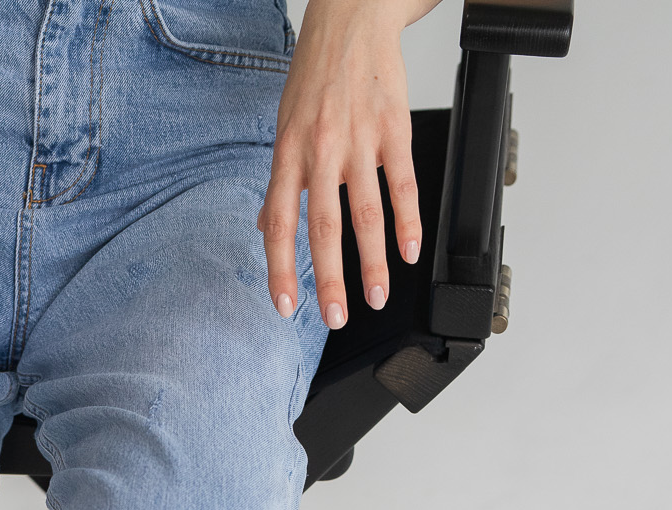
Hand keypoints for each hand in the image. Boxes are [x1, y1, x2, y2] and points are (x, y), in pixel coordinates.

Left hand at [258, 0, 439, 328]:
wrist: (351, 17)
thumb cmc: (316, 73)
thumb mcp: (283, 124)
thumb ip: (279, 181)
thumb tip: (263, 226)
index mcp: (288, 153)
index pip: (278, 223)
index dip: (279, 269)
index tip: (285, 306)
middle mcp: (320, 151)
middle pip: (323, 228)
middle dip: (328, 280)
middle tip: (336, 318)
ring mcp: (358, 140)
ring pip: (366, 213)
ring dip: (372, 262)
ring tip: (376, 296)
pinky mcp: (393, 128)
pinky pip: (402, 183)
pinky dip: (408, 222)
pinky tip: (409, 251)